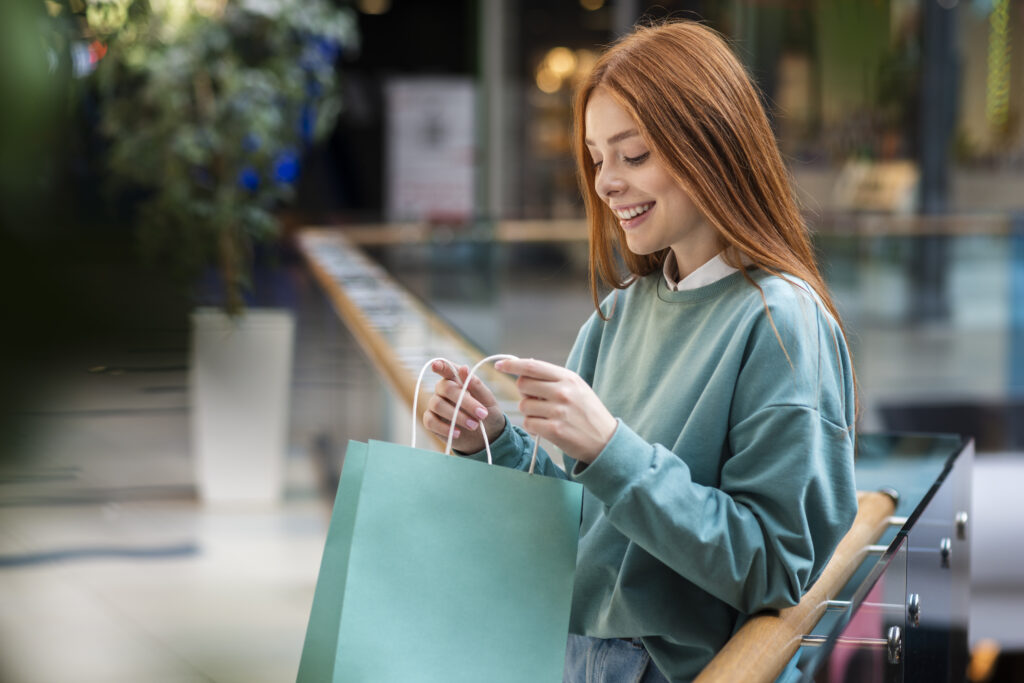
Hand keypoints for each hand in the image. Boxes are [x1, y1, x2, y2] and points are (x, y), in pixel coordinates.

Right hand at [421, 361, 505, 452]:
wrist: (487, 435)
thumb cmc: (487, 413)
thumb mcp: (487, 400)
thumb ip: (476, 385)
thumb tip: (464, 368)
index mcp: (457, 380)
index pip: (446, 369)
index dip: (440, 366)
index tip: (436, 365)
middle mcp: (443, 390)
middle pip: (445, 388)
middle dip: (464, 401)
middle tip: (481, 414)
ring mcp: (436, 405)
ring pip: (437, 405)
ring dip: (457, 416)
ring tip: (474, 425)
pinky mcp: (431, 421)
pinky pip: (430, 421)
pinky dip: (444, 428)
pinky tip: (458, 433)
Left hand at [494, 358, 615, 463]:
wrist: (605, 440)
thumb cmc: (587, 412)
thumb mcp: (577, 388)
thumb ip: (553, 378)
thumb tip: (523, 368)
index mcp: (568, 378)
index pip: (532, 366)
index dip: (512, 365)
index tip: (499, 365)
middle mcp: (563, 392)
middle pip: (523, 385)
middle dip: (524, 393)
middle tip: (537, 400)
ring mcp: (559, 411)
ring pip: (523, 406)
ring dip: (530, 412)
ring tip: (547, 416)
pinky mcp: (554, 430)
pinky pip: (528, 423)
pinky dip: (533, 426)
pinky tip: (547, 428)